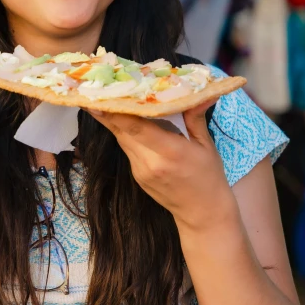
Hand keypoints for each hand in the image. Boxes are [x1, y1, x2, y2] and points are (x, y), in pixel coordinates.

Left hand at [87, 100, 234, 229]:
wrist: (202, 213)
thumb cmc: (209, 176)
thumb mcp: (206, 145)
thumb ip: (195, 118)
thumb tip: (202, 92)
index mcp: (170, 152)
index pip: (136, 128)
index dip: (115, 113)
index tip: (98, 98)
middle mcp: (150, 162)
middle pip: (122, 132)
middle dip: (108, 112)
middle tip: (96, 91)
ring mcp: (140, 171)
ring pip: (122, 139)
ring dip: (114, 121)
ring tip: (104, 100)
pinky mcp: (137, 176)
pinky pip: (128, 149)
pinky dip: (125, 134)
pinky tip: (123, 121)